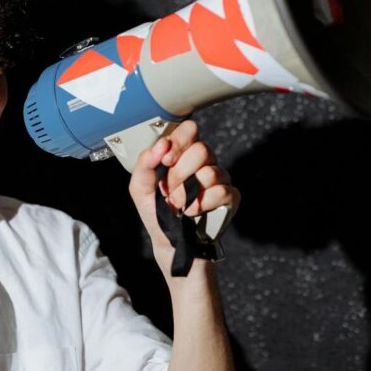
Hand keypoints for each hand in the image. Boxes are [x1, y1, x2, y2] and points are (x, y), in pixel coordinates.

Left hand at [128, 120, 240, 265]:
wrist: (168, 241)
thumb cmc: (156, 211)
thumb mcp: (140, 186)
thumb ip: (145, 162)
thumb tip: (161, 145)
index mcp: (184, 154)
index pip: (190, 130)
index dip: (179, 142)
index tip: (166, 160)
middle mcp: (204, 163)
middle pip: (202, 150)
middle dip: (180, 173)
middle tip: (170, 190)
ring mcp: (219, 179)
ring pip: (210, 173)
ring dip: (187, 193)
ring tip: (179, 205)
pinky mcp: (230, 198)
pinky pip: (221, 192)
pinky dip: (202, 204)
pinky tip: (193, 212)